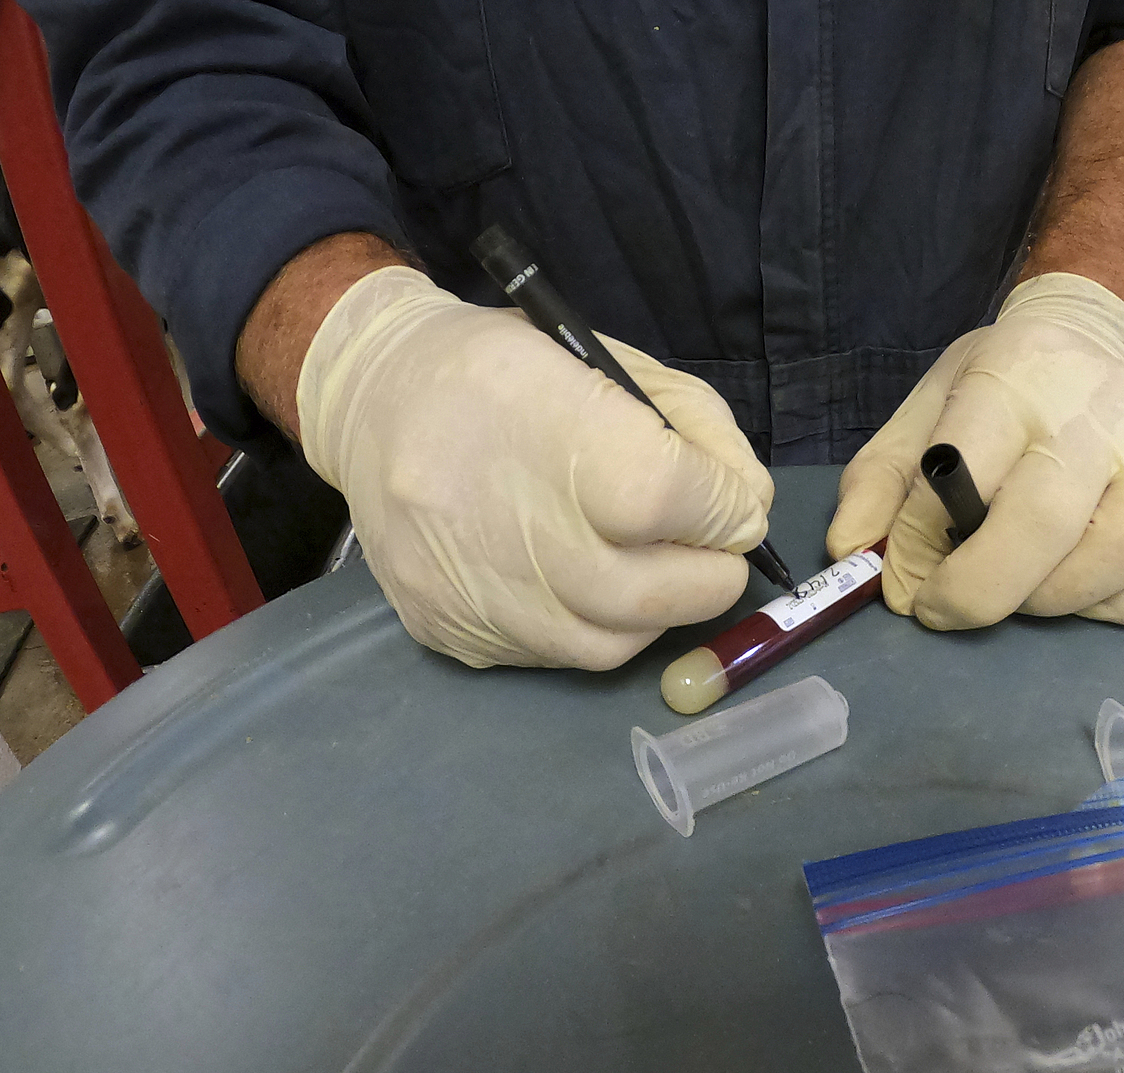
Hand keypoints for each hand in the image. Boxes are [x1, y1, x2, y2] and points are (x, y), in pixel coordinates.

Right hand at [297, 266, 772, 668]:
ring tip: (647, 562)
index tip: (731, 504)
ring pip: (614, 644)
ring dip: (656, 609)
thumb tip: (750, 509)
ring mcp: (475, 595)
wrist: (373, 398)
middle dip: (710, 572)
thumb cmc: (505, 369)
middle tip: (709, 545)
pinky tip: (581, 579)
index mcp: (550, 434)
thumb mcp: (612, 363)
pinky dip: (592, 626)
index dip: (723, 509)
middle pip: (655, 593)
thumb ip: (701, 432)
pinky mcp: (452, 635)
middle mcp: (507, 526)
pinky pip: (555, 658)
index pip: (670, 500)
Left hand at [826, 272, 1123, 628]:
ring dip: (1050, 600)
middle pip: (1045, 523)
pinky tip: (1078, 586)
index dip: (927, 546)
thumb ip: (880, 479)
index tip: (909, 586)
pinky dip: (1114, 607)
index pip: (965, 471)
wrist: (1094, 345)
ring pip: (1116, 561)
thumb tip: (851, 551)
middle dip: (983, 589)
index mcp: (1013, 382)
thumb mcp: (925, 409)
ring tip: (1018, 586)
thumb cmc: (1001, 389)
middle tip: (950, 606)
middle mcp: (1095, 418)